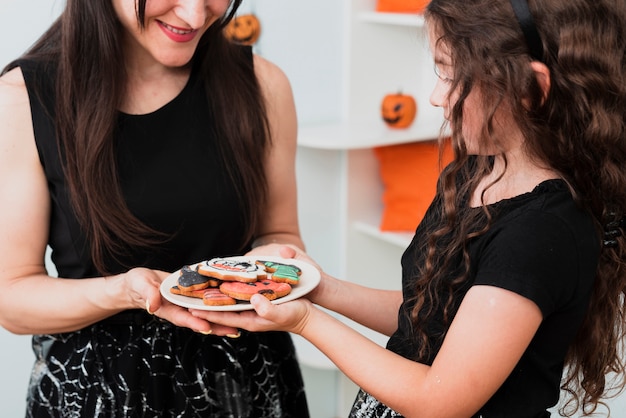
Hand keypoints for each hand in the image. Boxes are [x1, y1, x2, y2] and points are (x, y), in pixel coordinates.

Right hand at [120, 267, 238, 336]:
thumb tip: (151, 306)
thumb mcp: (140, 285)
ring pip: (206, 314)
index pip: (182, 317)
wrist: (141, 282)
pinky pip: (207, 303)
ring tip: (241, 325)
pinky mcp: (192, 298)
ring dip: (222, 320)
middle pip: (200, 320)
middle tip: (234, 330)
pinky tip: (235, 307)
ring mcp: (187, 305)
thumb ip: (147, 294)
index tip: (206, 327)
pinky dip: (219, 306)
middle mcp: (180, 310)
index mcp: (167, 309)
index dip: (194, 322)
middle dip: (216, 326)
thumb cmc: (138, 284)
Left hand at [190, 294, 312, 334]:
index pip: (222, 317)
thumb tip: (254, 300)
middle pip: (222, 309)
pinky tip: (222, 282)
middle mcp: (247, 315)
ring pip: (228, 302)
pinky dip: (228, 290)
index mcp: (249, 320)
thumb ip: (268, 309)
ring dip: (215, 296)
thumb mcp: (282, 313)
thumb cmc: (296, 316)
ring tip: (199, 286)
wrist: (308, 316)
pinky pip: (238, 296)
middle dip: (206, 303)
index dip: (206, 312)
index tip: (190, 306)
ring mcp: (251, 309)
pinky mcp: (257, 301)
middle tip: (189, 294)